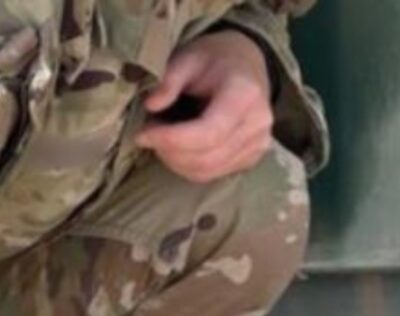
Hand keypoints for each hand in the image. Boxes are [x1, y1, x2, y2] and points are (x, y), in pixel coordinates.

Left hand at [136, 30, 273, 183]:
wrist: (247, 67)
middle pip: (206, 157)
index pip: (209, 133)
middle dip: (169, 151)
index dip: (172, 139)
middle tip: (147, 135)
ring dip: (175, 161)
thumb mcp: (189, 58)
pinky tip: (175, 149)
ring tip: (159, 140)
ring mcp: (257, 146)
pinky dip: (186, 166)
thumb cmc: (216, 60)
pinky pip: (212, 174)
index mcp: (245, 96)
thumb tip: (151, 106)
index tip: (143, 134)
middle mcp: (257, 126)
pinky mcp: (250, 159)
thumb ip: (169, 80)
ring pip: (207, 171)